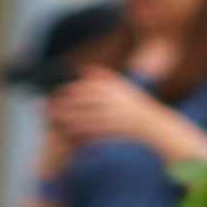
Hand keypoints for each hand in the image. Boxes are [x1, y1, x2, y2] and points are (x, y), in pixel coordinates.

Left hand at [46, 68, 163, 152]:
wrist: (153, 125)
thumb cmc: (135, 105)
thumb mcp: (122, 87)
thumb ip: (103, 78)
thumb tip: (83, 71)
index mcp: (116, 89)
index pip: (90, 87)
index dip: (73, 90)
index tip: (59, 92)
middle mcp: (115, 101)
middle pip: (87, 102)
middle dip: (69, 105)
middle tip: (53, 108)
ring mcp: (116, 116)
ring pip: (90, 118)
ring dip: (73, 120)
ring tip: (59, 121)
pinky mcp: (117, 130)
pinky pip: (97, 132)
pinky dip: (85, 133)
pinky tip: (73, 135)